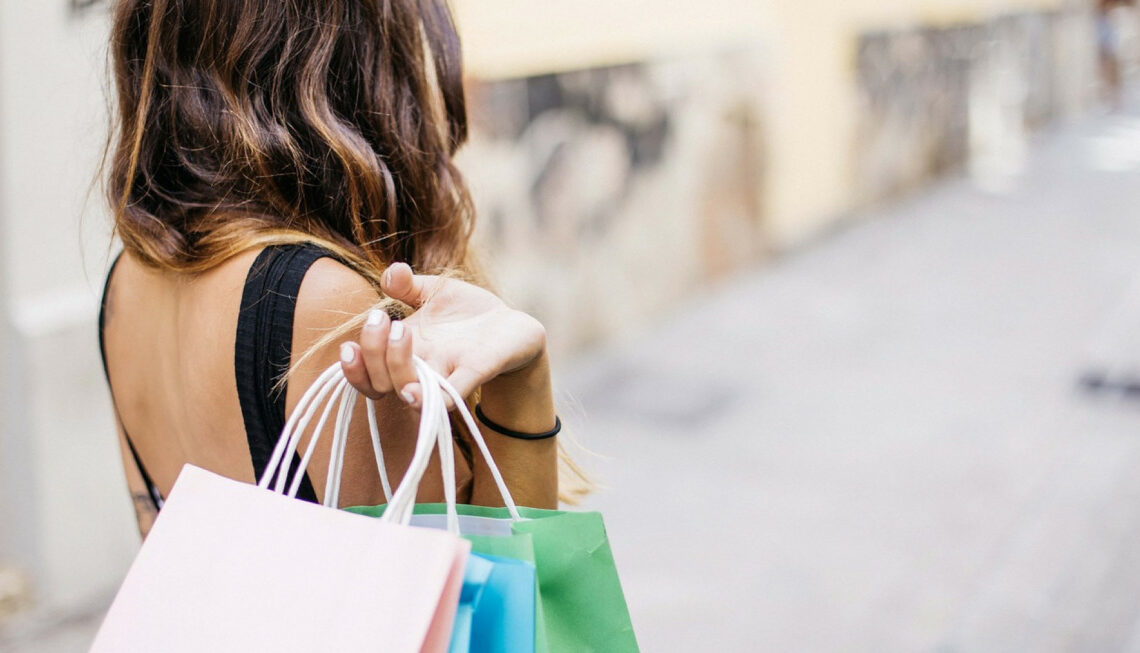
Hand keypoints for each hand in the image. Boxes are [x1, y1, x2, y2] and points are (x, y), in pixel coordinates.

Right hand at [339, 263, 547, 408]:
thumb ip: (408, 284)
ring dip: (395, 365)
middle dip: (373, 352)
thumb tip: (391, 272)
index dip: (352, 368)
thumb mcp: (435, 292)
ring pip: (408, 390)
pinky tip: (415, 393)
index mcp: (404, 350)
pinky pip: (449, 396)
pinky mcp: (475, 373)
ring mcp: (446, 373)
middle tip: (384, 319)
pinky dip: (431, 398)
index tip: (349, 346)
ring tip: (401, 332)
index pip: (366, 372)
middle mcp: (420, 368)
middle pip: (380, 381)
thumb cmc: (468, 314)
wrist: (512, 327)